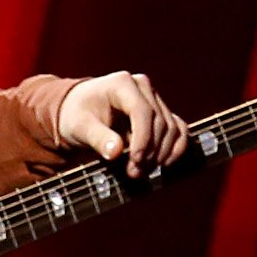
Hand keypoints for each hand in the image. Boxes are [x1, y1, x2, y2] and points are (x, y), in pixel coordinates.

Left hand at [56, 70, 184, 177]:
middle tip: (134, 173)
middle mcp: (143, 87)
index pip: (142, 111)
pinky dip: (175, 148)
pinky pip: (178, 130)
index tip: (136, 161)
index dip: (143, 138)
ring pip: (171, 128)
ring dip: (161, 153)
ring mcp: (154, 99)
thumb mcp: (80, 126)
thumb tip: (115, 152)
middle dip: (150, 151)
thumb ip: (97, 138)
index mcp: (122, 83)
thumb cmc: (78, 115)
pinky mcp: (161, 113)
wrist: (79, 111)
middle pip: (159, 121)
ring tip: (141, 171)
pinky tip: (164, 164)